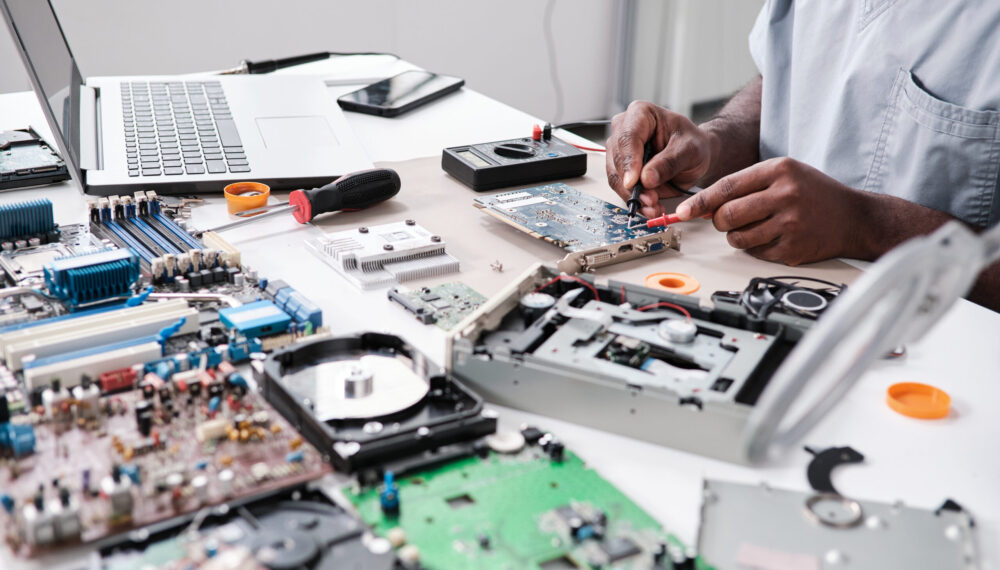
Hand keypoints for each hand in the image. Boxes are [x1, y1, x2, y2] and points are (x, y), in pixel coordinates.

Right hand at [606, 101, 716, 217]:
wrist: (694, 157)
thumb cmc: (693, 145)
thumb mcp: (689, 150)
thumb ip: (669, 163)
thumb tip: (647, 178)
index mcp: (641, 113)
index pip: (628, 137)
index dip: (629, 161)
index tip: (634, 181)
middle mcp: (624, 129)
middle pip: (617, 159)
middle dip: (632, 184)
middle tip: (650, 199)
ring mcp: (619, 150)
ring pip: (615, 177)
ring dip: (633, 196)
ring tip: (653, 206)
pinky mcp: (620, 169)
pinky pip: (621, 188)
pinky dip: (635, 200)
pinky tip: (650, 207)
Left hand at [675, 157, 868, 264]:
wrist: (854, 218)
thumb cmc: (813, 193)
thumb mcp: (784, 173)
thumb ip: (746, 184)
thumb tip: (704, 205)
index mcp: (779, 171)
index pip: (727, 187)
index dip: (700, 202)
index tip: (682, 211)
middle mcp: (785, 195)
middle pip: (727, 215)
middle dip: (719, 220)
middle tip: (728, 219)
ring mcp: (790, 224)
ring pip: (737, 237)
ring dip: (737, 235)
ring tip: (755, 226)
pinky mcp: (792, 248)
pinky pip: (755, 253)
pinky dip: (756, 247)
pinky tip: (774, 236)